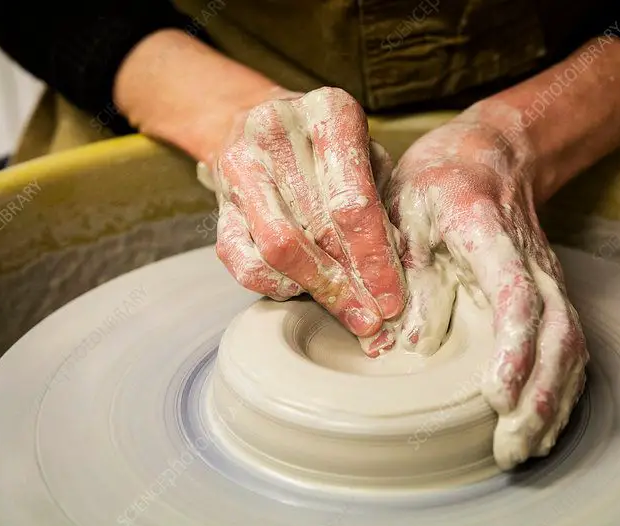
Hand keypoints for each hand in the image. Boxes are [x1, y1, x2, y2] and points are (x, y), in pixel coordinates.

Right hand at [207, 87, 405, 338]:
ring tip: (348, 314)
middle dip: (351, 284)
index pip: (354, 200)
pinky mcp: (218, 203)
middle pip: (318, 228)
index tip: (391, 297)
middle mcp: (276, 132)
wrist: (255, 122)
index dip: (375, 258)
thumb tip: (400, 265)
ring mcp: (240, 167)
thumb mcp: (369, 156)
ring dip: (317, 290)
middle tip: (374, 320)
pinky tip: (304, 291)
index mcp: (328, 111)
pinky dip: (277, 285)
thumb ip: (386, 203)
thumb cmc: (329, 146)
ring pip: (279, 248)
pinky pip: (244, 261)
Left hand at [380, 101, 588, 468]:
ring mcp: (548, 280)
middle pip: (557, 334)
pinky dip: (561, 391)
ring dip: (553, 404)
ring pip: (571, 347)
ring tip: (524, 450)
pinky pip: (569, 348)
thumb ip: (409, 272)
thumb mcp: (404, 210)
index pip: (517, 296)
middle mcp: (532, 263)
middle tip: (509, 448)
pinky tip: (542, 425)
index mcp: (488, 234)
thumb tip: (409, 345)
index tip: (496, 396)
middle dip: (539, 397)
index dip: (513, 349)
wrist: (492, 154)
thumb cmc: (439, 181)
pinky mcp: (550, 296)